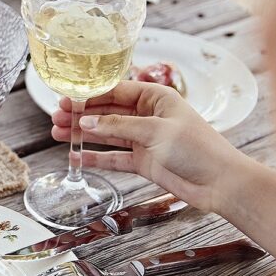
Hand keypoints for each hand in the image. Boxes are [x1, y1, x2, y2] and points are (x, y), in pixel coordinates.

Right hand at [52, 81, 246, 212]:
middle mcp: (147, 116)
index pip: (115, 91)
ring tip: (57, 133)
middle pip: (106, 112)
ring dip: (83, 134)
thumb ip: (118, 127)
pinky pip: (113, 157)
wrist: (219, 183)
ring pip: (106, 134)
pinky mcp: (143, 161)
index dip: (89, 95)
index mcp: (156, 98)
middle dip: (81, 115)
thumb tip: (86, 122)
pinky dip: (96, 157)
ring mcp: (144, 140)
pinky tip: (76, 156)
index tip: (67, 99)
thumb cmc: (198, 148)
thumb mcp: (156, 131)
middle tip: (56, 116)